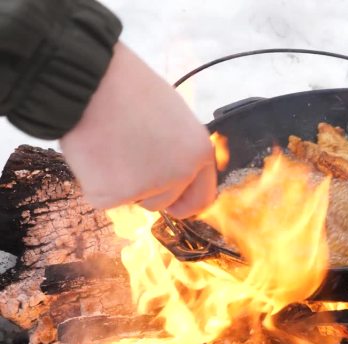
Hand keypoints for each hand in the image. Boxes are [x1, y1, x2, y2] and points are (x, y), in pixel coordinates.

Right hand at [60, 43, 216, 217]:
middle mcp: (181, 174)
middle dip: (146, 190)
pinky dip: (94, 181)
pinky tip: (93, 152)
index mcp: (200, 152)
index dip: (184, 201)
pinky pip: (103, 198)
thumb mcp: (173, 116)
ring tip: (110, 147)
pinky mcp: (113, 195)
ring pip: (134, 200)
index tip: (173, 203)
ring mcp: (148, 187)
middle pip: (164, 202)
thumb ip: (179, 149)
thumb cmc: (129, 89)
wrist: (90, 82)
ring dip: (121, 184)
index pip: (202, 197)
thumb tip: (173, 171)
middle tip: (127, 159)